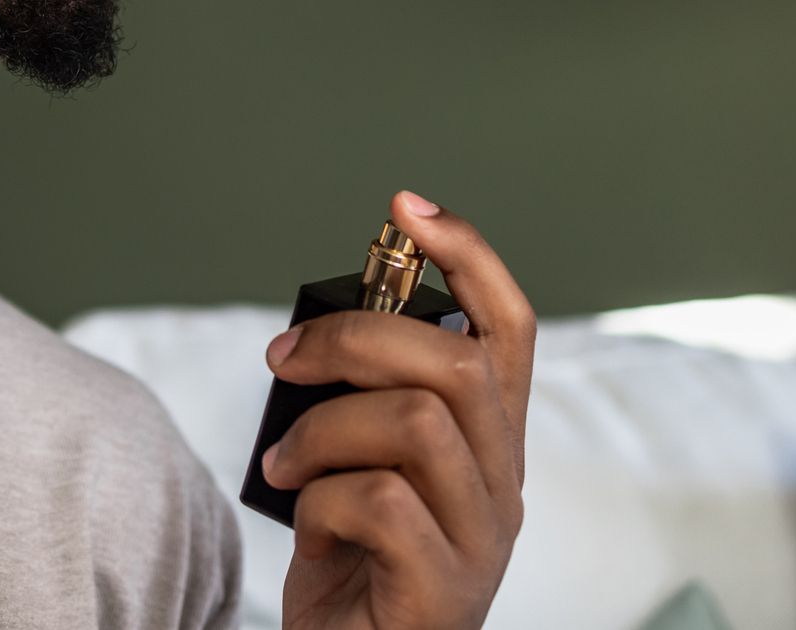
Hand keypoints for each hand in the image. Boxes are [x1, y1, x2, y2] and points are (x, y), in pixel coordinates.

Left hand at [262, 191, 535, 629]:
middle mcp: (503, 484)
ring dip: (326, 425)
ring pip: (417, 421)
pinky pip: (379, 500)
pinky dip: (322, 496)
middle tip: (286, 357)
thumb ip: (368, 404)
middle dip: (358, 335)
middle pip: (456, 361)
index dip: (469, 255)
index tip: (407, 206)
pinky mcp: (443, 589)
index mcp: (489, 442)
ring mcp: (481, 540)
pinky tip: (305, 520)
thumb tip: (319, 332)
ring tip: (285, 462)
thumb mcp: (362, 467)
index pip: (510, 327)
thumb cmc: (352, 569)